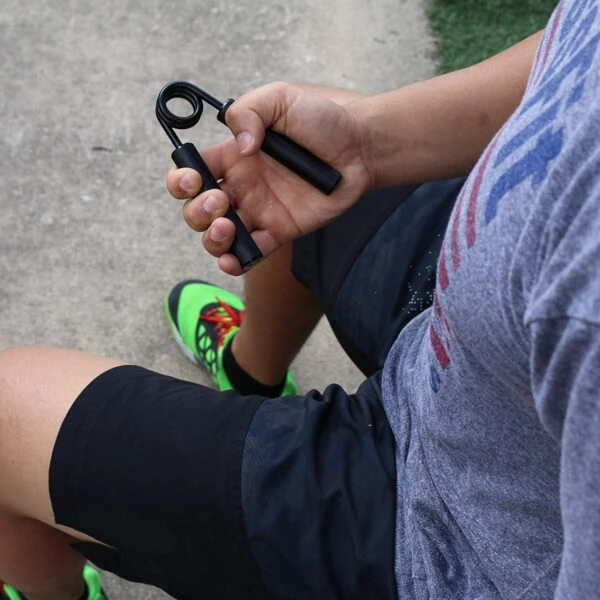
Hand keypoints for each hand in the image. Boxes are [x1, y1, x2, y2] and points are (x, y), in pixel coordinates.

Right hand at [166, 82, 371, 274]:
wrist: (361, 146)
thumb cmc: (323, 118)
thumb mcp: (279, 98)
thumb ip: (248, 112)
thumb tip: (240, 148)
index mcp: (234, 156)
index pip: (193, 172)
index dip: (181, 180)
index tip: (193, 179)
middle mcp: (242, 186)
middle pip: (199, 209)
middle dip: (196, 211)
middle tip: (219, 200)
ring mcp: (260, 211)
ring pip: (219, 236)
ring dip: (212, 238)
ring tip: (227, 226)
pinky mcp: (280, 231)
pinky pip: (252, 253)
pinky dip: (237, 262)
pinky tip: (234, 259)